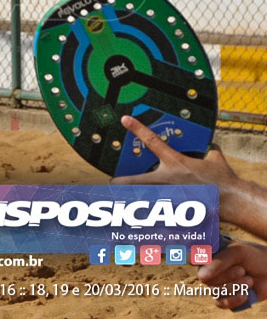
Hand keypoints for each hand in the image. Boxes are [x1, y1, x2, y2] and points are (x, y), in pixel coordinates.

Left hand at [111, 115, 244, 219]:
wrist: (232, 199)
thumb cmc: (223, 178)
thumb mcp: (215, 158)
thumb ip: (208, 150)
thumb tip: (210, 144)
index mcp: (175, 162)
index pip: (152, 141)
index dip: (137, 128)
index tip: (125, 119)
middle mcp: (167, 179)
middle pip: (137, 181)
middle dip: (122, 183)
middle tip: (111, 183)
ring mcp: (169, 195)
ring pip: (144, 199)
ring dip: (132, 202)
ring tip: (118, 204)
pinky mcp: (175, 208)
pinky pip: (158, 213)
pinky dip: (150, 218)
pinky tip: (139, 224)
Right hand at [197, 241, 266, 309]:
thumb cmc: (254, 257)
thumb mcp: (237, 253)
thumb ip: (218, 262)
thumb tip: (201, 278)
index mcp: (209, 256)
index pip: (192, 260)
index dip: (195, 262)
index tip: (202, 262)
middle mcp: (209, 271)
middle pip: (205, 279)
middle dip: (226, 276)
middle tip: (242, 270)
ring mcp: (217, 285)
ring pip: (214, 291)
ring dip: (234, 287)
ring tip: (249, 279)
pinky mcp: (226, 298)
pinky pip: (220, 303)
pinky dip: (233, 300)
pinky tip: (245, 294)